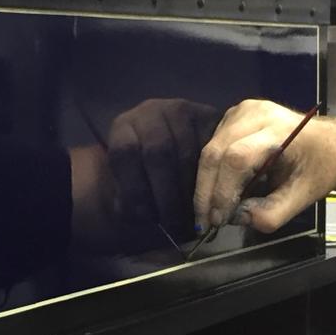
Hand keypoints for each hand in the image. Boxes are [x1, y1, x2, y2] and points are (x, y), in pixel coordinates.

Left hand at [106, 98, 220, 230]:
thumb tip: (142, 215)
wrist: (167, 151)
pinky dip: (211, 176)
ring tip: (190, 216)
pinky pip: (212, 148)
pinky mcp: (208, 115)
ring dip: (190, 190)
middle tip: (173, 223)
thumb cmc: (142, 174)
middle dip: (166, 194)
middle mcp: (150, 112)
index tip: (145, 217)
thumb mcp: (126, 187)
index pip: (124, 153)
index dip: (135, 188)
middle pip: (159, 153)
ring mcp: (181, 110)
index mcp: (123, 126)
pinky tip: (207, 196)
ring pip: (187, 153)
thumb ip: (128, 201)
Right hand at [193, 100, 335, 232]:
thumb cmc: (319, 169)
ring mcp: (243, 110)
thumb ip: (272, 214)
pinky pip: (213, 145)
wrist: (330, 144)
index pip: (238, 158)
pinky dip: (212, 171)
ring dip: (207, 182)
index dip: (222, 191)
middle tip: (205, 221)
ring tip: (212, 209)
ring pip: (210, 149)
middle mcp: (256, 113)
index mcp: (280, 130)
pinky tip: (220, 188)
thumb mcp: (303, 197)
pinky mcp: (234, 115)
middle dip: (206, 191)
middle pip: (216, 152)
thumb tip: (238, 218)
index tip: (218, 220)